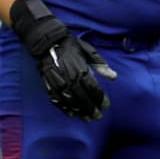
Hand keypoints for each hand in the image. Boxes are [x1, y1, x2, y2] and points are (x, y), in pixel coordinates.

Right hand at [10, 0, 115, 119]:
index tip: (106, 105)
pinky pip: (56, 99)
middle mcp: (69, 77)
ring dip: (79, 111)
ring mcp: (58, 81)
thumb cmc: (69, 44)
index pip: (93, 88)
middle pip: (82, 97)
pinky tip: (71, 113)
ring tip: (87, 118)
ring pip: (70, 100)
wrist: (46, 40)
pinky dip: (63, 108)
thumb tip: (113, 77)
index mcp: (80, 69)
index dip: (100, 98)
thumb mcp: (87, 50)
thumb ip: (100, 64)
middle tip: (98, 116)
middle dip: (91, 108)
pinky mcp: (48, 83)